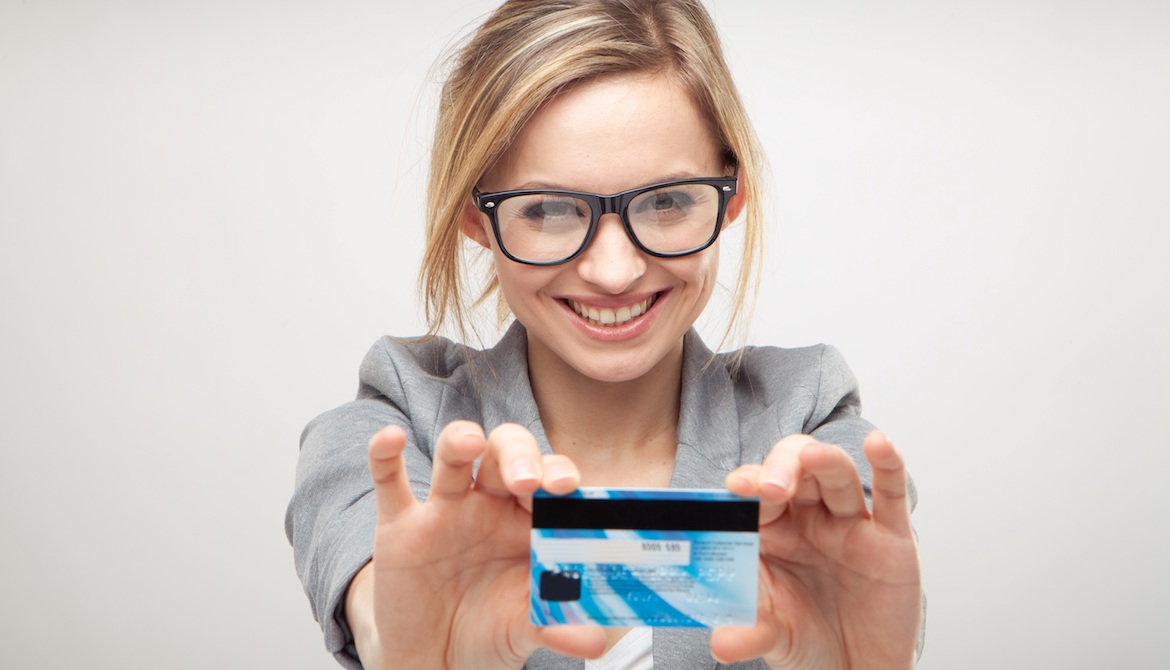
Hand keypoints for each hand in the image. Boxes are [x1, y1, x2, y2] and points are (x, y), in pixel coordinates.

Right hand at [349, 422, 605, 669]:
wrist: (436, 660)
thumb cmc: (490, 630)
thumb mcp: (526, 629)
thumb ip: (558, 625)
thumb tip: (594, 642)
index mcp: (530, 520)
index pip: (550, 480)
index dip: (559, 475)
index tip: (568, 487)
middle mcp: (491, 505)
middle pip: (507, 454)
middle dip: (519, 456)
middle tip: (527, 480)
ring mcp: (445, 510)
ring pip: (455, 456)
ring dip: (461, 442)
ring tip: (471, 443)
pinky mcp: (400, 526)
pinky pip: (389, 480)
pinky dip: (385, 455)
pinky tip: (390, 438)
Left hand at [712, 431, 921, 669]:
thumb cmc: (808, 640)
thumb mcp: (772, 635)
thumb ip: (747, 632)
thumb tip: (720, 643)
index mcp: (771, 532)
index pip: (755, 494)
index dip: (747, 485)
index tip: (735, 488)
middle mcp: (808, 519)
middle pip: (794, 472)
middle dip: (781, 469)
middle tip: (770, 487)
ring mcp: (849, 524)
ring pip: (837, 476)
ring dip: (824, 462)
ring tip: (811, 457)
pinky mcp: (891, 539)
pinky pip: (891, 495)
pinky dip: (888, 465)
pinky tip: (879, 443)